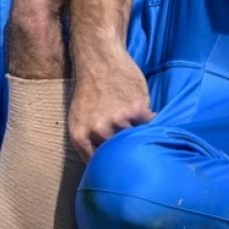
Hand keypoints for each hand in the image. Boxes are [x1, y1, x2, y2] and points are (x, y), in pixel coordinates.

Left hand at [69, 46, 151, 161]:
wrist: (100, 58)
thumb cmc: (89, 88)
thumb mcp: (79, 116)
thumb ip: (89, 140)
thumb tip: (103, 165)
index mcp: (79, 135)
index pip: (96, 164)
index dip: (109, 168)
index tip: (118, 170)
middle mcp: (98, 130)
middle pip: (119, 154)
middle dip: (126, 152)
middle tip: (132, 148)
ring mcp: (119, 120)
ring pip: (135, 140)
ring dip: (139, 135)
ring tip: (136, 124)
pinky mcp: (138, 110)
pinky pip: (149, 125)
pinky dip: (150, 122)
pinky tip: (146, 114)